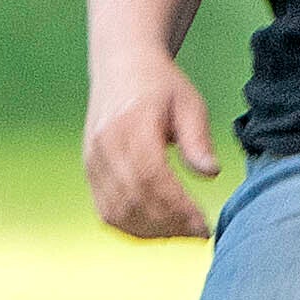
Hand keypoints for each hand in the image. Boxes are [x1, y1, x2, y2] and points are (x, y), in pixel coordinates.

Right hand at [84, 58, 221, 240]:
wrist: (121, 67)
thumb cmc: (160, 85)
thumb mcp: (189, 103)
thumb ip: (198, 139)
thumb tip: (210, 173)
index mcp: (132, 123)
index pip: (152, 176)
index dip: (178, 206)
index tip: (203, 224)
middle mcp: (105, 143)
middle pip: (135, 198)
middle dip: (170, 223)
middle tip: (199, 233)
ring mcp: (93, 159)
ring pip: (118, 211)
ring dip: (152, 231)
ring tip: (182, 232)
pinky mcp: (90, 171)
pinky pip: (106, 211)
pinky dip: (132, 228)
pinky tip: (158, 229)